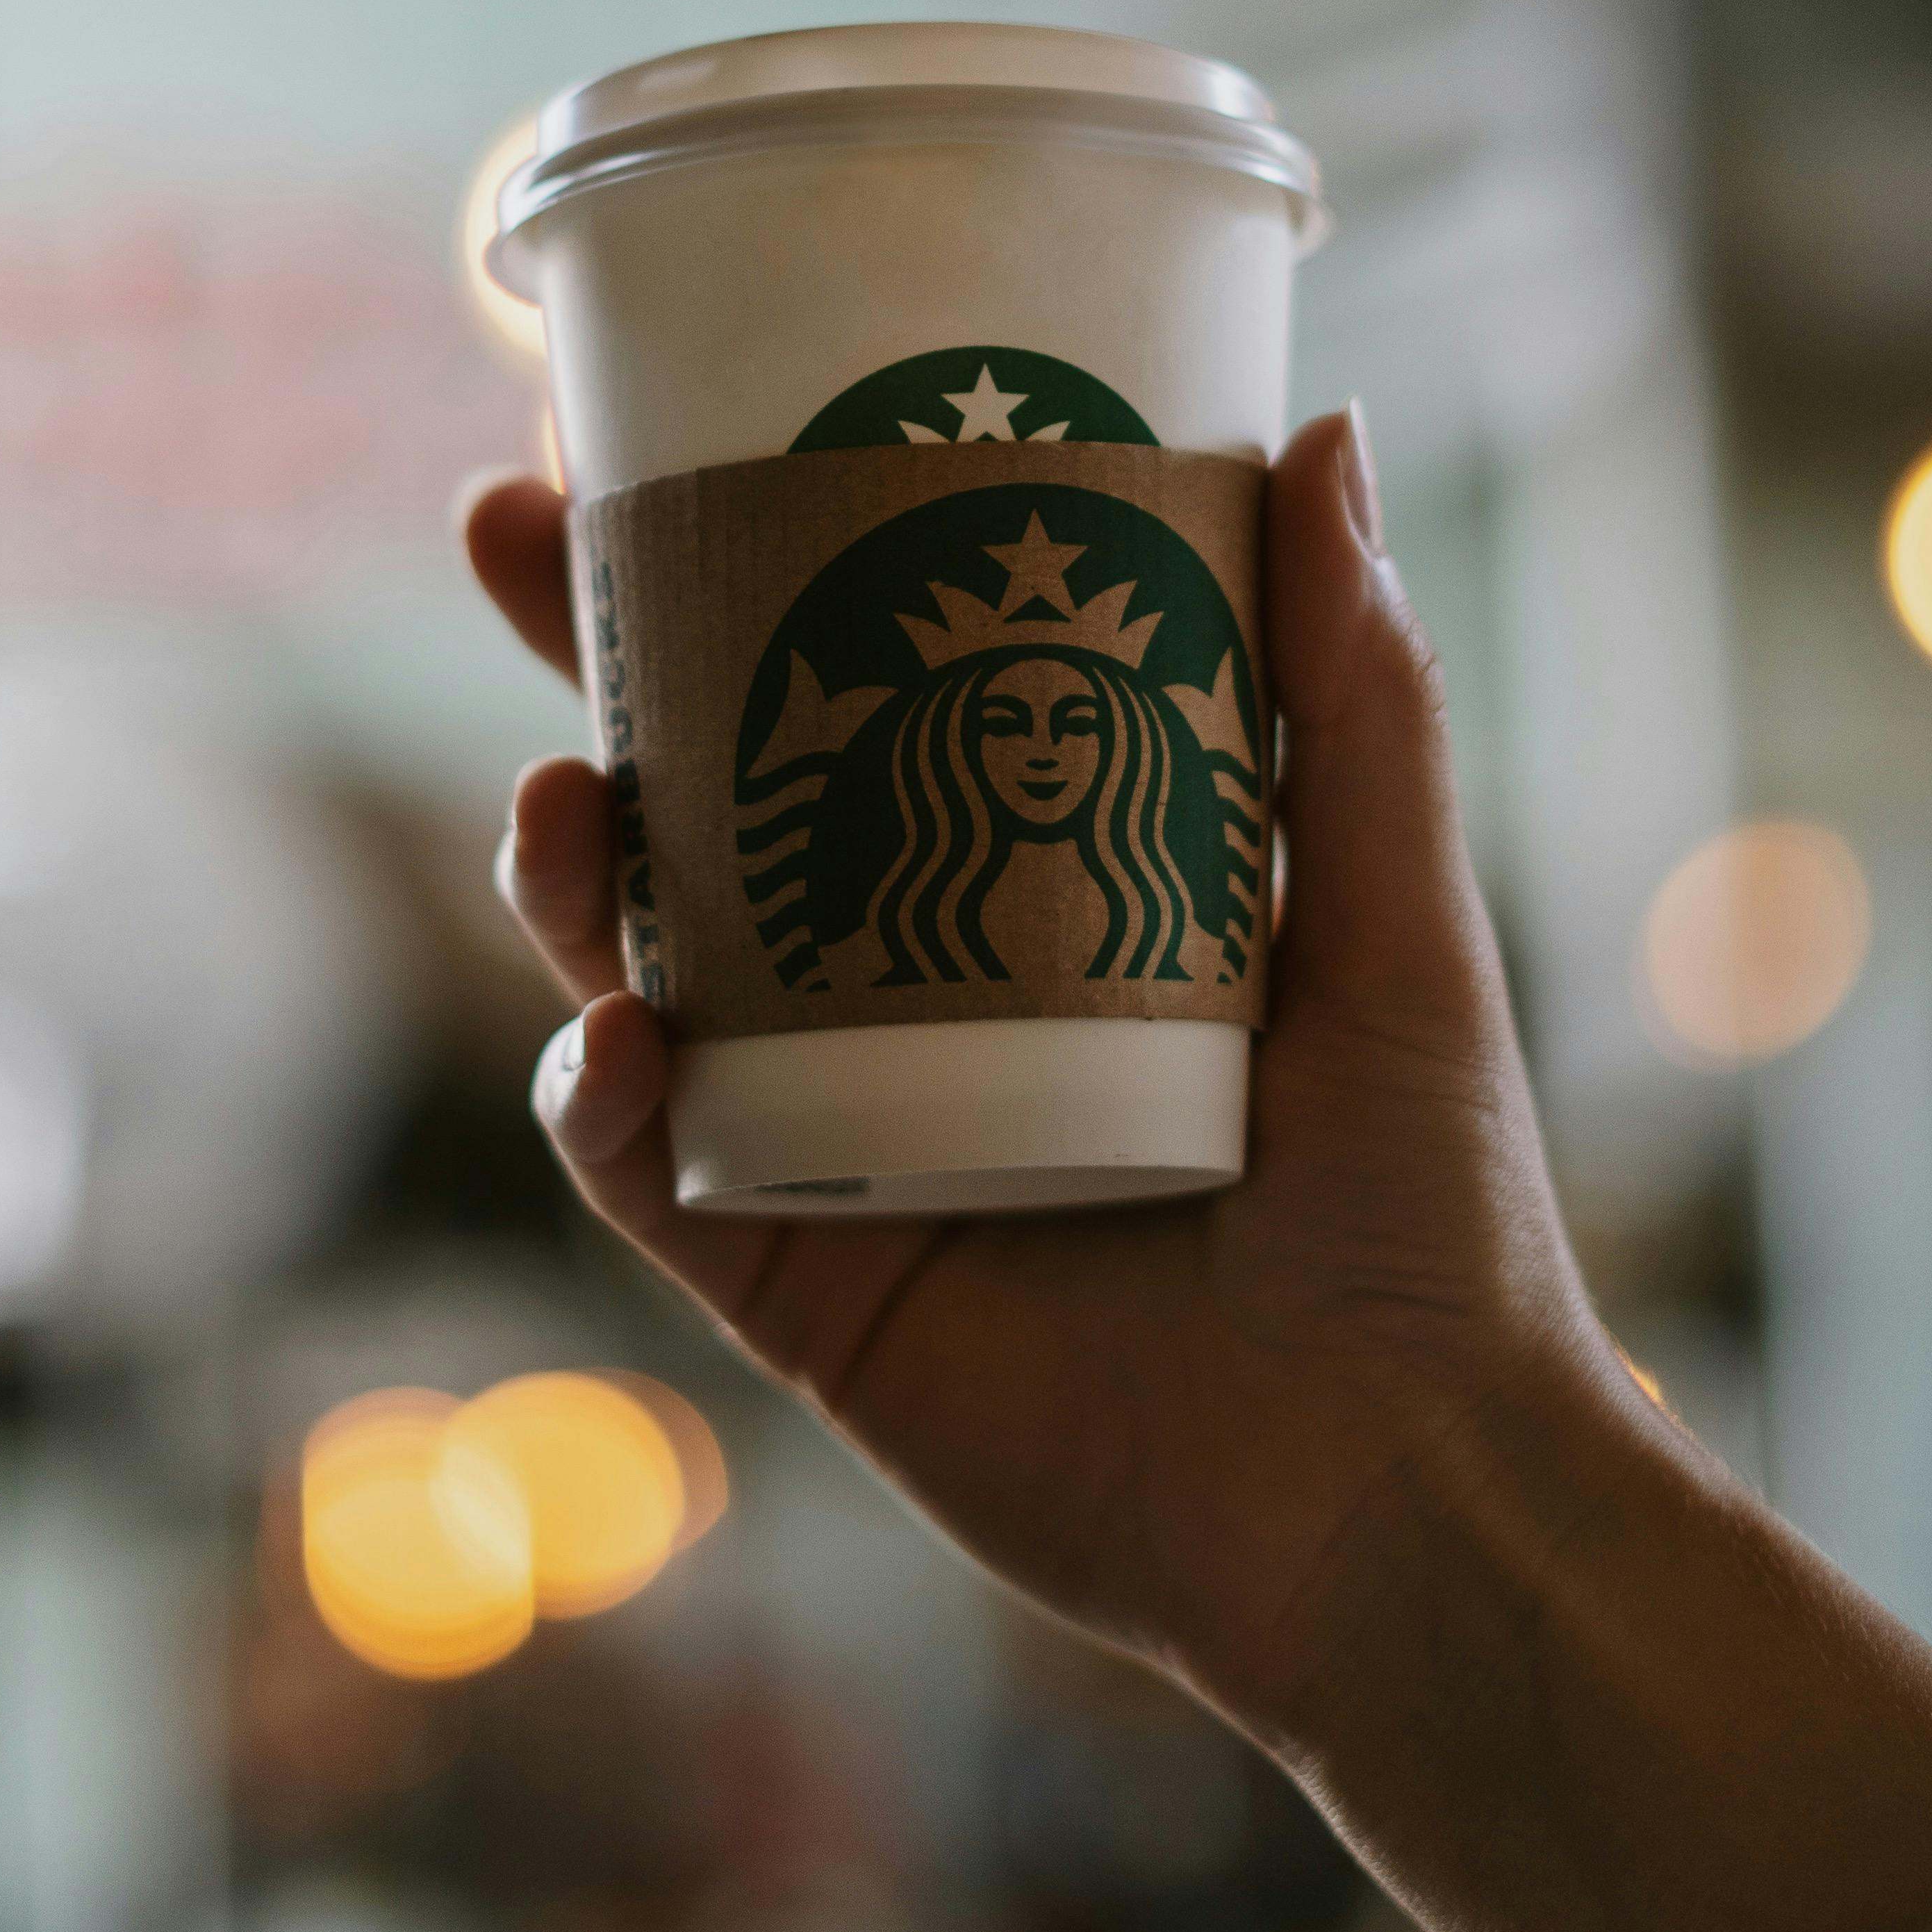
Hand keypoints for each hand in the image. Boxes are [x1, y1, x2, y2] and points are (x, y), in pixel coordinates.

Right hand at [462, 410, 1611, 1740]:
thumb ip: (1354, 695)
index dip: (750, 574)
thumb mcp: (1395, 919)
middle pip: (703, 807)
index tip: (670, 439)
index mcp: (1026, 894)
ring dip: (567, 870)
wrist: (1400, 1497)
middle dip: (586, 671)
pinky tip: (617, 1038)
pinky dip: (600, 1100)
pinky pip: (649, 1174)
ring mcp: (837, 1140)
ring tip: (565, 801)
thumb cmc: (1426, 1210)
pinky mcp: (799, 1287)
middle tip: (505, 537)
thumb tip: (1324, 434)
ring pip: (638, 968)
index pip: (861, 700)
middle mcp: (907, 999)